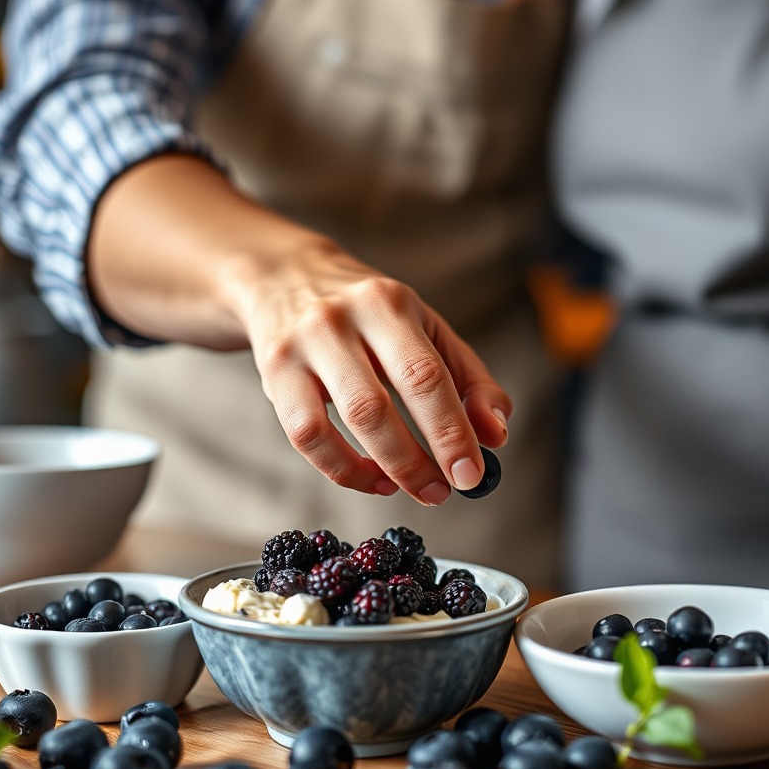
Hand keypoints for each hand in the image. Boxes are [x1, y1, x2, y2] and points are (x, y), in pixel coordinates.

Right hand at [229, 239, 510, 504]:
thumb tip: (496, 435)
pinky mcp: (273, 373)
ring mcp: (300, 346)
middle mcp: (339, 320)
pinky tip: (371, 477)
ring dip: (384, 468)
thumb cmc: (370, 313)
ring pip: (340, 423)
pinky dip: (341, 468)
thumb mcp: (426, 327)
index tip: (472, 475)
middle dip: (416, 461)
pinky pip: (305, 436)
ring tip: (413, 488)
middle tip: (443, 493)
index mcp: (388, 303)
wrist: (284, 276)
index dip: (451, 432)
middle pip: (377, 406)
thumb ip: (469, 379)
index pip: (425, 376)